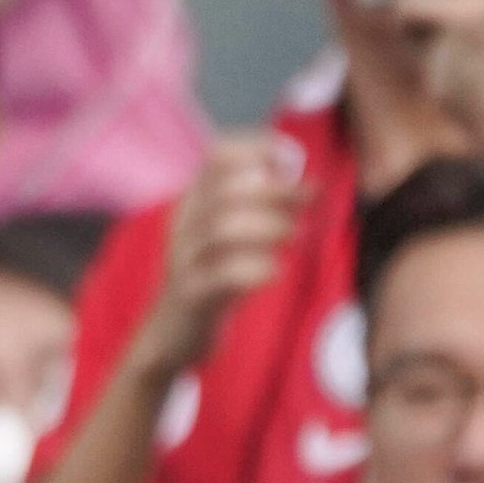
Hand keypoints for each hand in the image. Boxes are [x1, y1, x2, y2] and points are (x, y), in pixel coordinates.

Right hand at [134, 134, 305, 379]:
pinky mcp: (192, 296)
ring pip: (224, 230)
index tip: (292, 160)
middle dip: (277, 189)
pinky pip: (224, 276)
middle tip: (311, 198)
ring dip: (270, 227)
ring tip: (296, 235)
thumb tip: (303, 180)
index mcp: (192, 203)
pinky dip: (257, 269)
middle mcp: (183, 226)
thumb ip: (256, 205)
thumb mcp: (227, 234)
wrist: (172, 333)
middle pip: (227, 192)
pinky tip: (277, 272)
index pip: (216, 158)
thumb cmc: (213, 277)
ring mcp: (184, 261)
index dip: (256, 149)